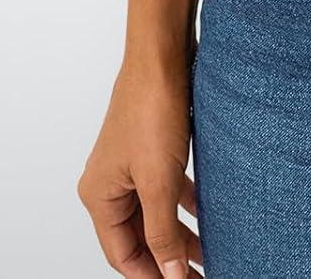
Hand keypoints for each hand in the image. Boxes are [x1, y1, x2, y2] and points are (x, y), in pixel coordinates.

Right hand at [77, 56, 202, 275]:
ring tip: (210, 252)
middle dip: (170, 257)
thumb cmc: (152, 108)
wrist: (164, 54)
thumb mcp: (159, 181)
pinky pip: (168, 185)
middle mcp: (111, 181)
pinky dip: (187, 201)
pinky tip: (210, 210)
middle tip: (203, 273)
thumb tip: (169, 275)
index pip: (123, 254)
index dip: (151, 276)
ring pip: (157, 210)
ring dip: (182, 231)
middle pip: (140, 235)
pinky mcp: (154, 145)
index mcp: (99, 195)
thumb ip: (163, 232)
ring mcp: (132, 162)